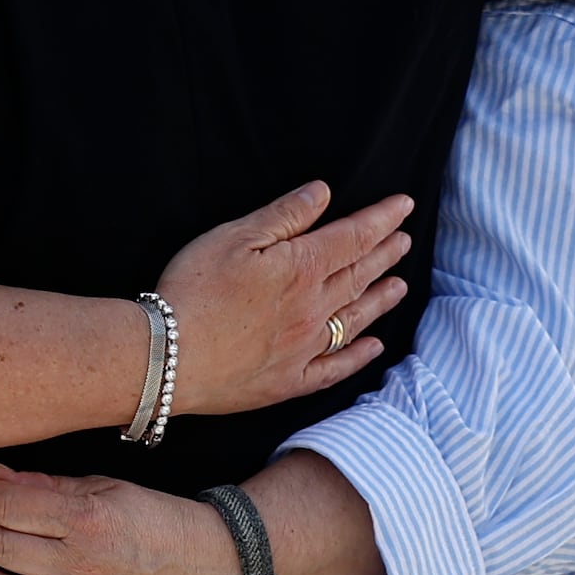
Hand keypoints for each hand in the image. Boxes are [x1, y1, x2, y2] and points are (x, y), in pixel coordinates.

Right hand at [155, 181, 413, 416]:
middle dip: (385, 255)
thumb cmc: (194, 290)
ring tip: (400, 286)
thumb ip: (284, 216)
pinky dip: (359, 356)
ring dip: (380, 300)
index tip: (404, 206)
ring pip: (355, 319)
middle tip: (405, 241)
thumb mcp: (234, 237)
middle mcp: (313, 308)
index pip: (354, 237)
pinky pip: (336, 367)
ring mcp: (304, 348)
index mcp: (301, 268)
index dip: (382, 219)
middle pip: (359, 276)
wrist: (168, 357)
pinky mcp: (289, 380)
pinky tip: (374, 347)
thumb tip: (323, 193)